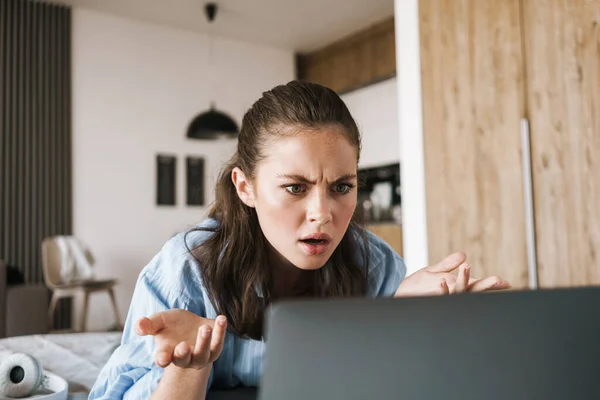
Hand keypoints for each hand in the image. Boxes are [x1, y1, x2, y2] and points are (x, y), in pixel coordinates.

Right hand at [135, 309, 226, 369]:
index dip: (162, 359)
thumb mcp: (159, 322)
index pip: (163, 360)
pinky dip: (221, 331)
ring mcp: (201, 355)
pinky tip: (221, 319)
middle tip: (183, 345)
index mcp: (167, 354)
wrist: (192, 326)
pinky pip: (219, 342)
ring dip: (204, 342)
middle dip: (183, 354)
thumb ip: (148, 324)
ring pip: (204, 353)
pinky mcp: (215, 347)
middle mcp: (185, 358)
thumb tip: (139, 325)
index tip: (162, 358)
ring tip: (205, 328)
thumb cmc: (172, 326)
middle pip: (184, 360)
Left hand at [394, 252, 510, 296]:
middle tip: (497, 280)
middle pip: (473, 291)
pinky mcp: (431, 300)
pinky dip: (443, 290)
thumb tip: (464, 255)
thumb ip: (448, 264)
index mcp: (456, 287)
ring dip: (463, 280)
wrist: (398, 295)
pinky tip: (442, 281)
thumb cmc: (416, 286)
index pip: (477, 285)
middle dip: (485, 286)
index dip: (491, 285)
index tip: (506, 283)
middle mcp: (452, 295)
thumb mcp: (433, 271)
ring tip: (466, 266)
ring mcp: (442, 299)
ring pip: (458, 292)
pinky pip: (440, 297)